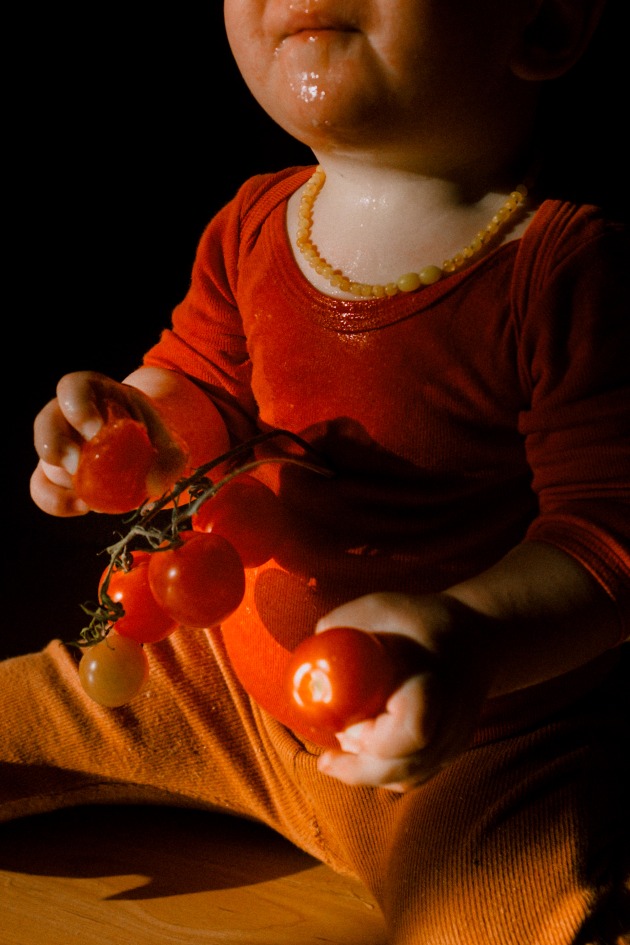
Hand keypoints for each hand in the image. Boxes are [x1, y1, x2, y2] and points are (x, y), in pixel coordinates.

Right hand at [30, 371, 185, 516]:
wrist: (152, 450)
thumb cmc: (158, 438)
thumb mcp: (172, 442)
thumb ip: (170, 460)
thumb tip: (153, 484)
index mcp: (97, 393)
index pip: (74, 387)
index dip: (77, 406)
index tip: (95, 429)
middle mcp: (71, 415)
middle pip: (47, 420)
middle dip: (56, 443)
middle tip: (76, 465)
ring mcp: (62, 444)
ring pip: (45, 456)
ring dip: (59, 476)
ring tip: (86, 494)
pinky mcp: (57, 473)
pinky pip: (43, 487)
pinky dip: (57, 501)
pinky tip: (82, 507)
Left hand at [315, 592, 498, 791]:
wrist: (475, 636)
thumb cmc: (419, 620)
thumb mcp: (380, 609)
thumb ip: (342, 626)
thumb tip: (308, 658)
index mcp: (434, 682)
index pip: (413, 730)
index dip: (375, 739)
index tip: (347, 729)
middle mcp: (451, 719)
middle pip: (406, 766)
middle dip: (359, 769)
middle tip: (326, 760)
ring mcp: (454, 739)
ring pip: (409, 777)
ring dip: (368, 774)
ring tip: (336, 759)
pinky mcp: (450, 750)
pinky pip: (415, 776)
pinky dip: (384, 774)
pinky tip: (359, 760)